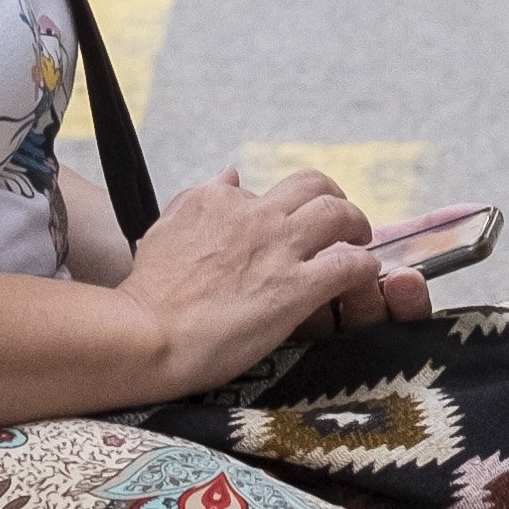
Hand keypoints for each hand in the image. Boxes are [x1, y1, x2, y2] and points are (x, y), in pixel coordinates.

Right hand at [117, 164, 427, 389]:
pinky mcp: (296, 287)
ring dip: (357, 226)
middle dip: (334, 198)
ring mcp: (278, 248)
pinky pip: (350, 264)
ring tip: (360, 243)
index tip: (280, 233)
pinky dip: (364, 267)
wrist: (145, 335)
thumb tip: (230, 174)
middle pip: (313, 185)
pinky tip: (364, 277)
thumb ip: (199, 199)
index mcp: (217, 199)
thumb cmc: (147, 293)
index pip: (262, 193)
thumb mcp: (164, 229)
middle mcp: (253, 214)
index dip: (276, 213)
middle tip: (340, 223)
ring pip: (339, 214)